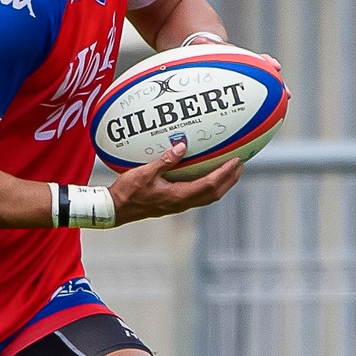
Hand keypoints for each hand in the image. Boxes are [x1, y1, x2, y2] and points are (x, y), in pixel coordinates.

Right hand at [107, 141, 240, 223]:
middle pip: (214, 193)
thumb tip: (182, 146)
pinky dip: (209, 185)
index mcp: (178, 196)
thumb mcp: (144, 173)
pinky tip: (208, 176)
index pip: (209, 185)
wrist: (115, 210)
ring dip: (222, 184)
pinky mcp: (173, 203)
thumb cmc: (127, 192)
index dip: (224, 174)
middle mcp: (182, 203)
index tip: (236, 161)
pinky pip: (198, 195)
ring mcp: (178, 205)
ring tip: (230, 170)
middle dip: (229, 179)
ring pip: (208, 196)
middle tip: (240, 164)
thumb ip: (164, 160)